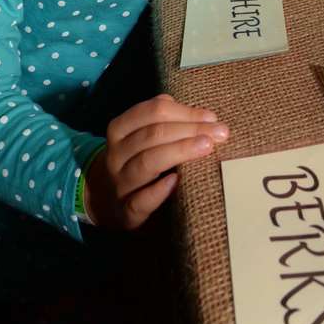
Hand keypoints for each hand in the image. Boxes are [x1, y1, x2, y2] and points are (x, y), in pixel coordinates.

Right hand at [83, 94, 228, 229]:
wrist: (104, 199)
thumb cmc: (136, 158)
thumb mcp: (143, 134)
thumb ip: (167, 120)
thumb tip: (205, 117)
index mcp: (120, 129)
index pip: (152, 112)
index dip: (184, 112)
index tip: (212, 118)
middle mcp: (116, 154)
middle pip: (152, 135)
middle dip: (189, 130)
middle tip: (219, 133)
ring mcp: (118, 184)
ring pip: (146, 163)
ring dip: (179, 151)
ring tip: (206, 147)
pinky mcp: (125, 212)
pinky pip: (139, 201)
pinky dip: (158, 191)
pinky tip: (176, 181)